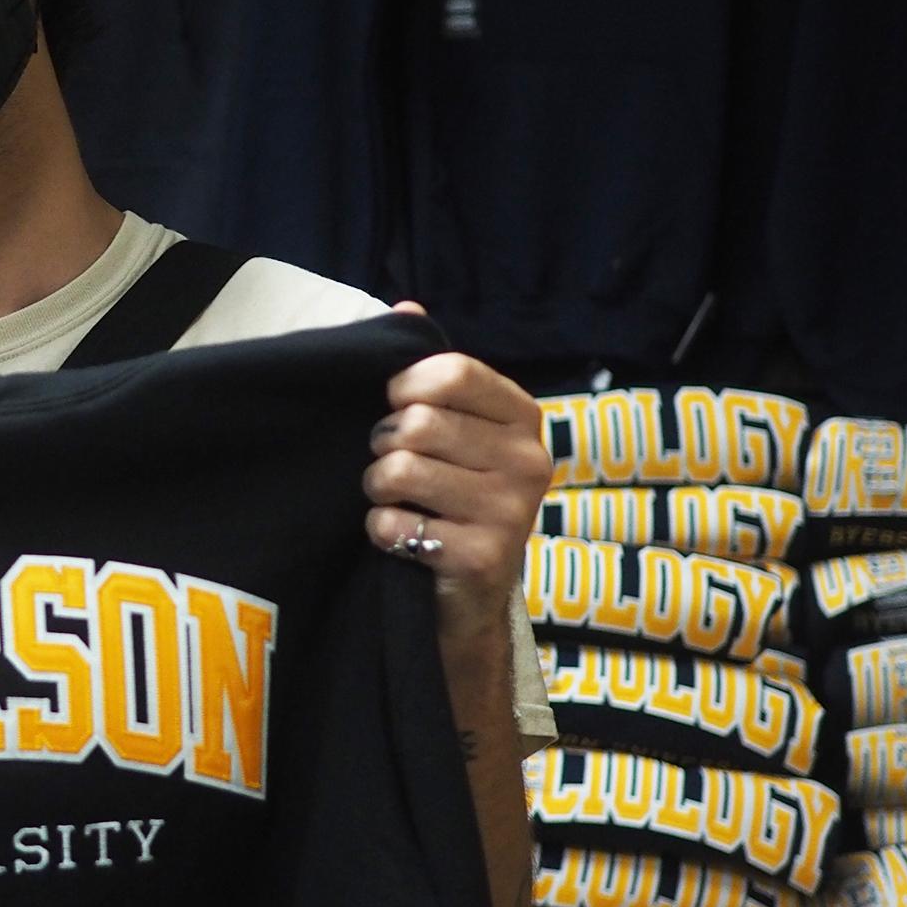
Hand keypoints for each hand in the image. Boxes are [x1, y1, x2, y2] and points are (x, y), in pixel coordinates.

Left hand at [362, 303, 549, 644]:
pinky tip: (402, 537)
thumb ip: (431, 371)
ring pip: (399, 470)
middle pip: (418, 422)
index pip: (452, 372)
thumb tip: (406, 308)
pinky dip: (380, 530)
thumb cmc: (453, 497)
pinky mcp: (484, 557)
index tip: (393, 405)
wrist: (471, 599)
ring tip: (393, 498)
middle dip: (384, 443)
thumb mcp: (453, 430)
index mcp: (523, 416)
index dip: (403, 385)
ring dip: (377, 487)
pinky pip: (394, 523)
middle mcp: (529, 459)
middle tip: (391, 464)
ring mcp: (512, 510)